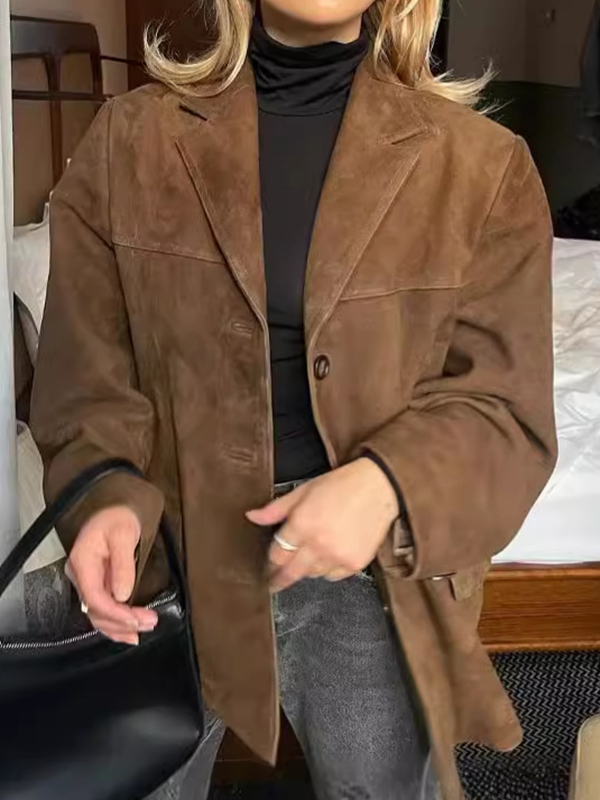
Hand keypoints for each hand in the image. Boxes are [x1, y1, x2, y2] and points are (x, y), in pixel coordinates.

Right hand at [66, 506, 157, 644]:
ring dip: (119, 627)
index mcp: (83, 562)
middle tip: (148, 624)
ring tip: (142, 631)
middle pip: (95, 610)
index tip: (136, 619)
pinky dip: (115, 622)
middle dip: (121, 622)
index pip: (95, 597)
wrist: (114, 509)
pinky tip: (128, 630)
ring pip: (97, 614)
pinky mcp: (97, 584)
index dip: (115, 613)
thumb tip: (122, 594)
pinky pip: (102, 608)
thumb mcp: (124, 534)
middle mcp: (81, 575)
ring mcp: (87, 581)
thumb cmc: (118, 517)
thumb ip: (122, 564)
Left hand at [247, 458, 398, 591]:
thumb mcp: (303, 491)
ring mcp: (337, 556)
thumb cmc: (342, 485)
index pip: (277, 555)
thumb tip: (252, 516)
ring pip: (312, 575)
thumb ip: (275, 509)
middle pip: (291, 572)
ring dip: (306, 569)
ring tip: (308, 557)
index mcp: (302, 524)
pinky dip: (327, 569)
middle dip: (280, 579)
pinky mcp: (354, 563)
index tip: (267, 569)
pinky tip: (329, 555)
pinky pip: (333, 576)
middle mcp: (318, 544)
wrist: (378, 487)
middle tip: (273, 584)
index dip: (269, 563)